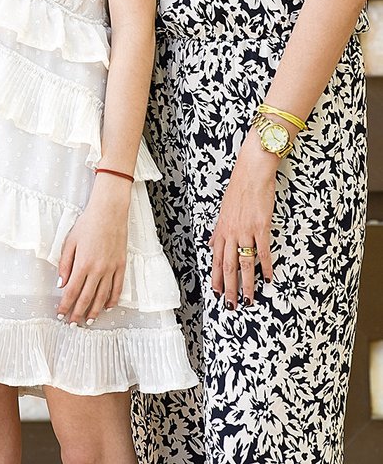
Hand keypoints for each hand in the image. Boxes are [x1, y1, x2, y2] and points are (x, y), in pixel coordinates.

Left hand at [56, 175, 130, 324]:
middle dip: (78, 313)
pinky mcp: (121, 265)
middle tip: (73, 323)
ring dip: (94, 310)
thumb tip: (61, 284)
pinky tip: (107, 307)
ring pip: (102, 297)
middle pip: (86, 298)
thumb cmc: (87, 224)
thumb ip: (65, 264)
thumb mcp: (70, 241)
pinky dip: (112, 300)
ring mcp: (111, 269)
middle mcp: (97, 270)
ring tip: (89, 320)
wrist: (109, 211)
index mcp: (82, 264)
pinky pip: (117, 288)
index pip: (72, 291)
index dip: (66, 305)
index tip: (61, 315)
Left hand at [209, 131, 277, 305]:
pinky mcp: (261, 227)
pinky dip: (266, 267)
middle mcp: (231, 232)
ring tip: (248, 300)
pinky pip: (263, 252)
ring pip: (245, 264)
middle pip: (228, 266)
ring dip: (246, 285)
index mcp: (221, 229)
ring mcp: (246, 231)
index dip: (216, 277)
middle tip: (231, 306)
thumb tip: (211, 244)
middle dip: (229, 288)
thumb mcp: (223, 210)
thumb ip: (218, 230)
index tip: (217, 292)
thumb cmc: (238, 189)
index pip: (216, 259)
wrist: (251, 172)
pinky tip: (268, 279)